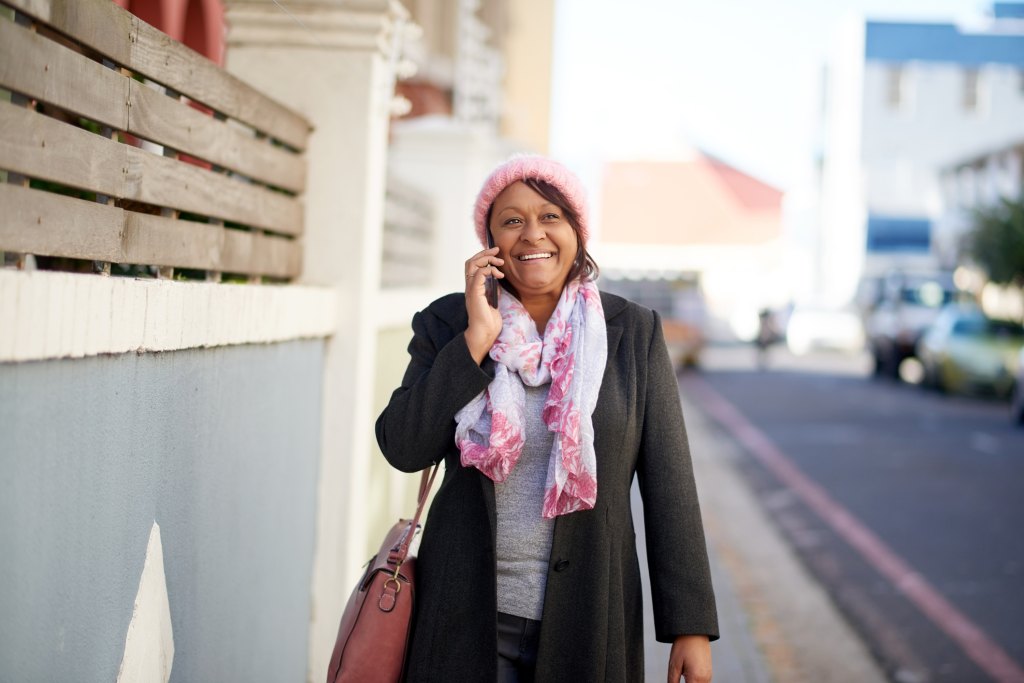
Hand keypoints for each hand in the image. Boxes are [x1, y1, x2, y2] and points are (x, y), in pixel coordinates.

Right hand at [464, 246, 503, 363]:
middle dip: (484, 253)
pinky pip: (479, 274)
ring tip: (499, 262)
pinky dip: (490, 270)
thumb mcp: (493, 300)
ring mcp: (470, 289)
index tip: (496, 254)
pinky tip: (499, 275)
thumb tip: (497, 278)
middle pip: (471, 261)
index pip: (473, 266)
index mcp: (473, 287)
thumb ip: (492, 288)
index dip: (483, 257)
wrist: (485, 333)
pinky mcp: (475, 293)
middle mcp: (469, 286)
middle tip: (497, 250)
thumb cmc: (489, 320)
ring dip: (487, 259)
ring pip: (472, 264)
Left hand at [667, 635, 710, 682]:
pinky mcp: (709, 673)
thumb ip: (672, 682)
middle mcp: (706, 679)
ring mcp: (709, 676)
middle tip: (679, 677)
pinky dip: (695, 682)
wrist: (695, 632)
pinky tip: (688, 676)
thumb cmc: (683, 646)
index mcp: (696, 678)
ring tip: (683, 674)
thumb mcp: (674, 664)